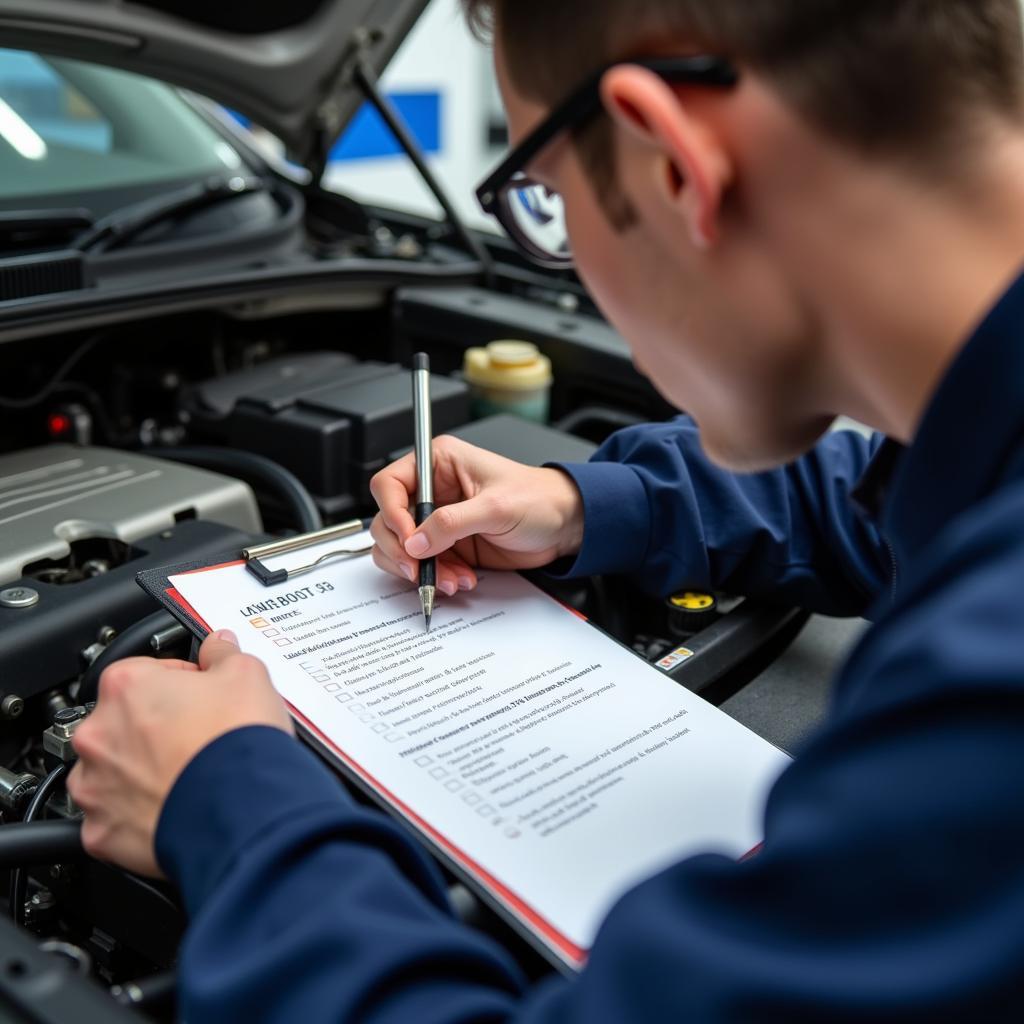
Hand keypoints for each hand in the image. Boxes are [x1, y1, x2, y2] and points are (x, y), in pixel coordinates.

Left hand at [67, 631, 291, 876]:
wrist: (242, 811)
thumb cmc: (236, 744)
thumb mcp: (247, 674)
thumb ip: (223, 653)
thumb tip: (219, 646)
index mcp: (126, 686)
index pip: (148, 671)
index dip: (182, 683)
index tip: (202, 697)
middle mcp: (98, 734)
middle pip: (125, 722)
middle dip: (157, 728)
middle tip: (197, 738)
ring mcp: (95, 785)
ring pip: (114, 771)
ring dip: (141, 771)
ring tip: (187, 776)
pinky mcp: (101, 831)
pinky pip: (114, 818)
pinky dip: (139, 815)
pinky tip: (175, 807)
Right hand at [369, 436, 584, 593]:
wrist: (565, 526)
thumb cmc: (539, 499)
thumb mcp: (495, 507)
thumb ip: (451, 523)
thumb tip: (415, 542)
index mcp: (438, 463)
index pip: (389, 484)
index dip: (393, 513)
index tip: (409, 539)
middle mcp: (432, 491)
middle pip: (387, 520)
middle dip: (402, 550)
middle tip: (420, 568)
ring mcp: (437, 521)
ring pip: (400, 548)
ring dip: (420, 569)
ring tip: (448, 579)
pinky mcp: (447, 546)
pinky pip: (423, 566)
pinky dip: (435, 578)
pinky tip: (459, 580)